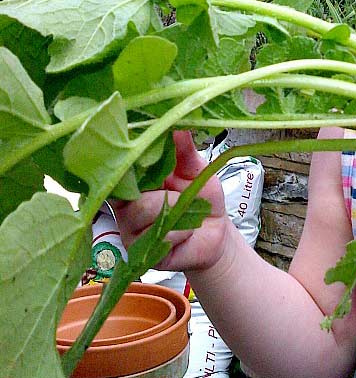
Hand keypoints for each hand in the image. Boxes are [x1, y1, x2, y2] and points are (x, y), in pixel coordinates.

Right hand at [112, 130, 228, 271]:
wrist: (216, 231)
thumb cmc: (202, 197)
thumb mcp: (195, 168)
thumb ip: (183, 148)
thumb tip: (177, 125)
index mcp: (134, 182)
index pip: (118, 169)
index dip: (127, 161)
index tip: (144, 154)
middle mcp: (125, 205)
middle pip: (129, 189)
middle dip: (163, 187)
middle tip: (180, 189)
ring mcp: (130, 230)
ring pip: (144, 210)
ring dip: (176, 208)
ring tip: (188, 211)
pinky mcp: (140, 252)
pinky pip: (158, 235)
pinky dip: (181, 230)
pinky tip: (187, 231)